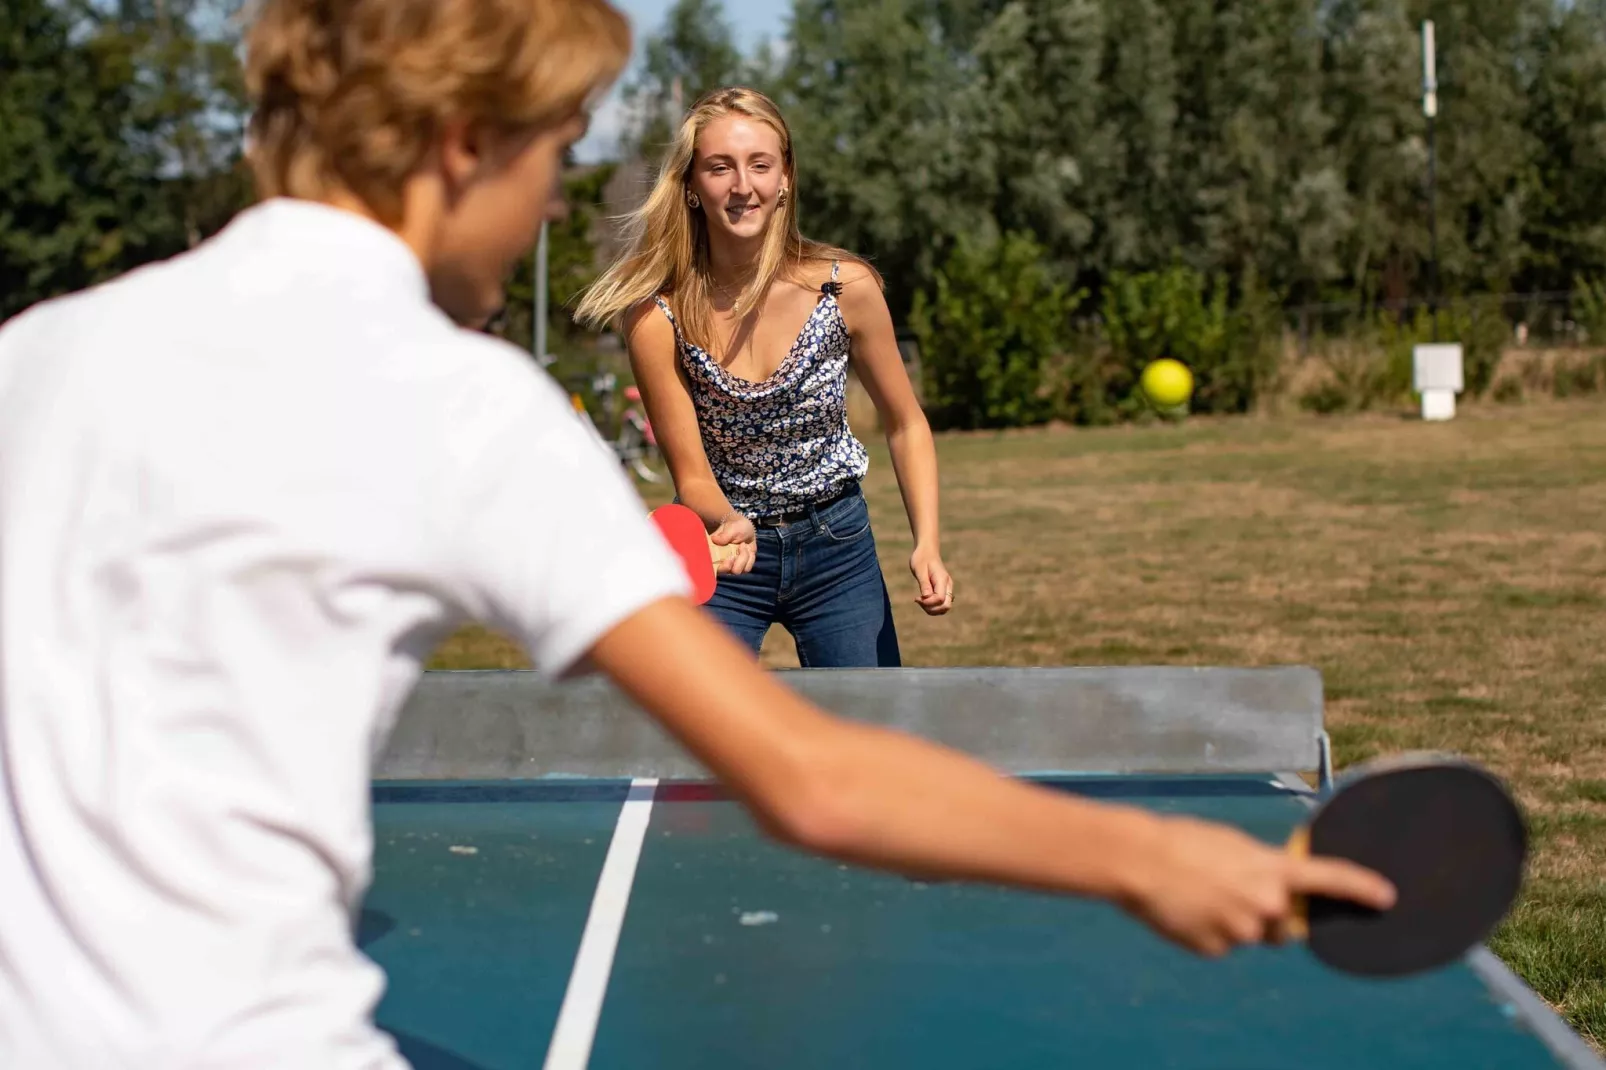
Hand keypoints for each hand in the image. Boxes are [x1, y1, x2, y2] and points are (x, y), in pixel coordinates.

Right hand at [709, 511, 756, 575]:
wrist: (743, 527)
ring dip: (744, 557)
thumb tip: (715, 540)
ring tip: (743, 545)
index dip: (724, 567)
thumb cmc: (733, 527)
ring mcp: (732, 565)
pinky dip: (750, 559)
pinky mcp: (742, 565)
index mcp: (714, 555)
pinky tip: (748, 549)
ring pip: (739, 571)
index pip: (715, 569)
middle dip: (738, 562)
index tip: (730, 557)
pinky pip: (747, 568)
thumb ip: (723, 535)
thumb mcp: (730, 528)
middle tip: (740, 547)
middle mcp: (721, 563)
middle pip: (729, 572)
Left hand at [909, 545, 952, 615]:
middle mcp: (948, 585)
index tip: (916, 598)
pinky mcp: (943, 590)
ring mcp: (947, 588)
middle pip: (946, 606)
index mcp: (942, 580)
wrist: (927, 550)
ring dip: (932, 609)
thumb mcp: (919, 570)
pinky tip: (922, 599)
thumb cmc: (921, 558)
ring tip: (920, 601)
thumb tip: (926, 597)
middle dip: (932, 609)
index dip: (928, 603)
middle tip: (919, 601)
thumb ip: (924, 584)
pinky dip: (932, 606)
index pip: (940, 599)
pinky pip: (941, 603)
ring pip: (944, 607)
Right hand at [1120, 815, 1396, 957]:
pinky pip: (1221, 944)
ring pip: (1250, 935)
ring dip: (1234, 921)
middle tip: (1234, 892)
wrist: (1139, 862)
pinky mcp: (1215, 949)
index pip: (1329, 880)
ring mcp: (1241, 932)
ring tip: (1200, 896)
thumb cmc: (1183, 841)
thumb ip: (1261, 867)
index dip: (1361, 888)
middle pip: (1284, 925)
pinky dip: (1208, 931)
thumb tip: (1271, 887)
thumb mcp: (1232, 844)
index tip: (1387, 897)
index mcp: (1271, 871)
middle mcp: (1265, 905)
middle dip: (1270, 915)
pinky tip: (1186, 910)